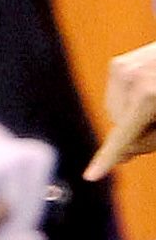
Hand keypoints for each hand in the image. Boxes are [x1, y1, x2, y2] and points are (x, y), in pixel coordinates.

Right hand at [85, 41, 155, 178]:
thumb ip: (150, 140)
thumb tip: (121, 154)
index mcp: (147, 97)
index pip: (123, 136)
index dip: (107, 159)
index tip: (90, 176)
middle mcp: (130, 80)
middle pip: (118, 125)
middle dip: (135, 132)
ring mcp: (121, 68)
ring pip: (113, 111)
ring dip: (131, 116)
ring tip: (154, 106)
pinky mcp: (118, 63)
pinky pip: (114, 96)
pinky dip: (128, 101)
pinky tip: (148, 93)